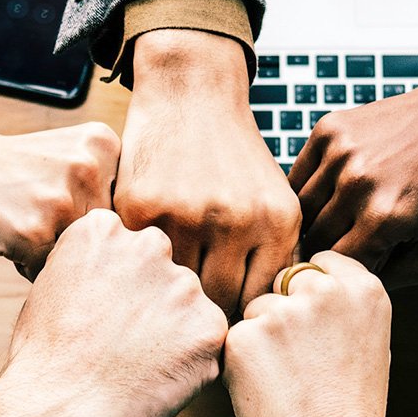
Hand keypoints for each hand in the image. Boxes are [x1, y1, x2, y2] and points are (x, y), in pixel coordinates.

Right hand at [0, 122, 119, 276]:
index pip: (126, 210)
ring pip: (80, 257)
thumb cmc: (13, 166)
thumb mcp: (71, 154)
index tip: (62, 199)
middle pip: (106, 236)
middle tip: (39, 212)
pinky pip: (49, 272)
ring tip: (24, 222)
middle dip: (75, 238)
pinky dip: (29, 264)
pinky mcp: (34, 232)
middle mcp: (90, 169)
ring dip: (53, 254)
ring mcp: (62, 201)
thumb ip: (108, 187)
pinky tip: (10, 234)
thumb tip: (141, 251)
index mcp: (105, 145)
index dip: (92, 216)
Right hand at [3, 209, 227, 416]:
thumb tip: (114, 277)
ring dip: (173, 333)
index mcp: (103, 230)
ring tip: (134, 367)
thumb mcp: (50, 288)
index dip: (116, 288)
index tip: (100, 316)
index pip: (128, 250)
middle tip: (121, 346)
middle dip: (150, 304)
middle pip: (163, 274)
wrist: (55, 412)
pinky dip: (189, 364)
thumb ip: (91, 268)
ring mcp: (183, 286)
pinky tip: (154, 380)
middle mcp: (149, 245)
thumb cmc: (43, 361)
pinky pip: (207, 343)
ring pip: (188, 308)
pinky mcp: (209, 328)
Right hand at [116, 30, 300, 315]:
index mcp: (276, 222)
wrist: (191, 93)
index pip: (259, 301)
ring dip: (170, 293)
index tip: (225, 318)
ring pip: (177, 288)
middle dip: (205, 312)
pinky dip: (141, 266)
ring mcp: (186, 215)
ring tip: (165, 295)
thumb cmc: (233, 157)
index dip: (242, 317)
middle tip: (191, 315)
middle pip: (219, 303)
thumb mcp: (272, 200)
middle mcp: (236, 220)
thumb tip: (263, 323)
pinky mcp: (142, 208)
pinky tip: (142, 264)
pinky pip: (142, 261)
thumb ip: (272, 257)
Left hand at [223, 253, 391, 416]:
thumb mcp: (370, 343)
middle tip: (301, 361)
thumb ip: (343, 305)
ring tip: (288, 380)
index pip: (319, 261)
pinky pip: (234, 337)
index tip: (314, 321)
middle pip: (284, 280)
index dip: (310, 292)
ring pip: (255, 309)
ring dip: (261, 337)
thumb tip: (310, 280)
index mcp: (363, 289)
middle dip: (284, 310)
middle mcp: (325, 292)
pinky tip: (267, 390)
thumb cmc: (348, 412)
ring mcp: (282, 312)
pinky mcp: (245, 337)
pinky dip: (242, 361)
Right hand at [289, 69, 417, 286]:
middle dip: (329, 247)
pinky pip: (298, 175)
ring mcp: (340, 153)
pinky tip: (333, 190)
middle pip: (314, 239)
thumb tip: (351, 287)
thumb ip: (396, 280)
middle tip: (349, 242)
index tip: (356, 264)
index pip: (336, 266)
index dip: (345, 271)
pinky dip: (309, 188)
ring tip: (341, 217)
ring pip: (300, 209)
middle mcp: (356, 184)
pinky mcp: (329, 130)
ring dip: (316, 219)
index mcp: (383, 219)